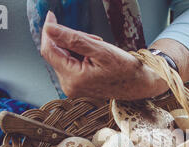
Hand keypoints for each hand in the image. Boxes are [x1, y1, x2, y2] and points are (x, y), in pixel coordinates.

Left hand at [40, 11, 167, 99]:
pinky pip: (71, 65)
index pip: (49, 51)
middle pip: (57, 54)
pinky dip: (80, 55)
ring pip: (64, 58)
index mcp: (73, 79)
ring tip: (98, 48)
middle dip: (70, 40)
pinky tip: (95, 56)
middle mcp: (70, 86)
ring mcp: (73, 88)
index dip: (49, 32)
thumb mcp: (99, 49)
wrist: (139, 85)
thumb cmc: (125, 69)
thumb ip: (72, 39)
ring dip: (76, 47)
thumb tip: (49, 29)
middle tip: (93, 38)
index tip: (51, 16)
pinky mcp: (78, 87)